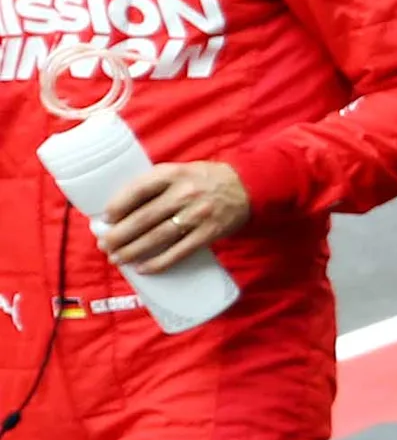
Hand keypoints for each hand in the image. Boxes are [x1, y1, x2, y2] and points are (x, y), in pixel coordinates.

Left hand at [97, 161, 248, 272]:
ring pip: (158, 237)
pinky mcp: (209, 233)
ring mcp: (198, 214)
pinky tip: (144, 268)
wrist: (248, 186)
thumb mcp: (180, 171)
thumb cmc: (205, 179)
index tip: (106, 219)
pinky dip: (159, 262)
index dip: (118, 206)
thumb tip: (120, 210)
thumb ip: (155, 184)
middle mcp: (184, 193)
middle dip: (119, 235)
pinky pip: (179, 251)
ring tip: (117, 258)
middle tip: (105, 245)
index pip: (138, 190)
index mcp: (173, 174)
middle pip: (143, 218)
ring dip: (133, 251)